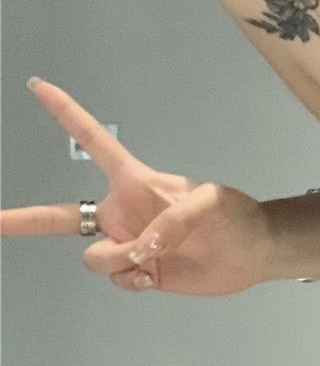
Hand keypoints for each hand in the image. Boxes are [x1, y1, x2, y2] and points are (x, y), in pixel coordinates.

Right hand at [1, 78, 272, 295]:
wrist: (251, 253)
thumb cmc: (233, 215)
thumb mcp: (209, 201)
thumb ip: (173, 219)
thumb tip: (142, 247)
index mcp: (135, 181)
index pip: (93, 142)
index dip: (66, 114)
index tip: (37, 86)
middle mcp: (123, 213)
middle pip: (60, 217)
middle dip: (22, 221)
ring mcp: (128, 244)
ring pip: (95, 258)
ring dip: (118, 261)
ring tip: (152, 257)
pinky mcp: (140, 272)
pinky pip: (117, 280)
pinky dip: (132, 280)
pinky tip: (154, 274)